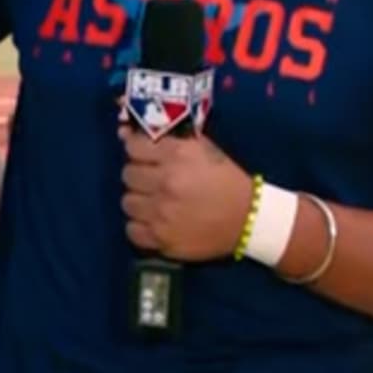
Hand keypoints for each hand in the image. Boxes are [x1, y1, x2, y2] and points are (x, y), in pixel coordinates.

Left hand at [121, 126, 255, 260]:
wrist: (248, 219)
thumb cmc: (226, 180)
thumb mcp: (203, 150)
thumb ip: (167, 139)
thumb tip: (124, 133)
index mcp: (177, 155)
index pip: (133, 147)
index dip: (138, 151)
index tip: (146, 157)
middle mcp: (165, 182)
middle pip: (128, 175)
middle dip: (140, 176)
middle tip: (154, 182)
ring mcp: (161, 213)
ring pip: (127, 202)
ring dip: (140, 201)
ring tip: (156, 203)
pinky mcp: (161, 239)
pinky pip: (132, 230)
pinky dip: (142, 226)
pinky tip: (156, 222)